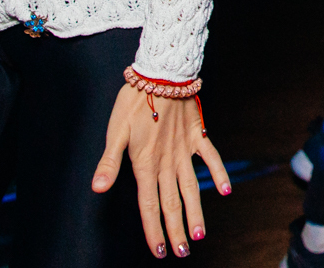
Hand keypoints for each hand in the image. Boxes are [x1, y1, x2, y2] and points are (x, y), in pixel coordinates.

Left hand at [92, 88, 230, 257]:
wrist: (162, 73)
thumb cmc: (134, 100)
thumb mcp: (115, 130)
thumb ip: (109, 161)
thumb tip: (98, 188)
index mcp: (145, 163)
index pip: (149, 205)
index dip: (153, 229)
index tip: (160, 251)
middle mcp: (167, 162)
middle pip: (172, 202)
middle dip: (176, 230)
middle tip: (183, 253)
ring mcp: (184, 150)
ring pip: (191, 188)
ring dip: (196, 212)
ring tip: (200, 234)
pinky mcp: (197, 135)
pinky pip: (211, 158)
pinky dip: (218, 174)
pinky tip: (225, 192)